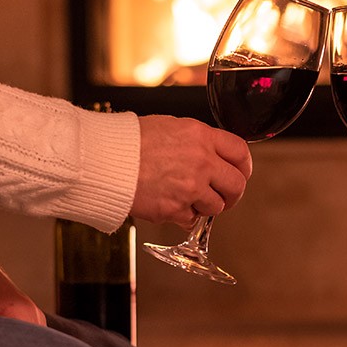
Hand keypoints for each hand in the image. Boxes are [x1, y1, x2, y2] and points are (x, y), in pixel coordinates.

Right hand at [134, 115, 251, 227]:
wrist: (102, 160)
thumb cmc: (128, 141)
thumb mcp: (169, 126)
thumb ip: (195, 141)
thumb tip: (210, 154)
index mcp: (201, 136)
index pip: (240, 152)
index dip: (244, 166)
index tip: (240, 172)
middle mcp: (201, 162)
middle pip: (237, 185)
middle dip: (232, 193)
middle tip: (223, 196)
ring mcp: (190, 188)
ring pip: (216, 206)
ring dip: (205, 206)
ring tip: (187, 198)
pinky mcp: (175, 209)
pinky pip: (191, 220)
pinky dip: (183, 216)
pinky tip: (168, 204)